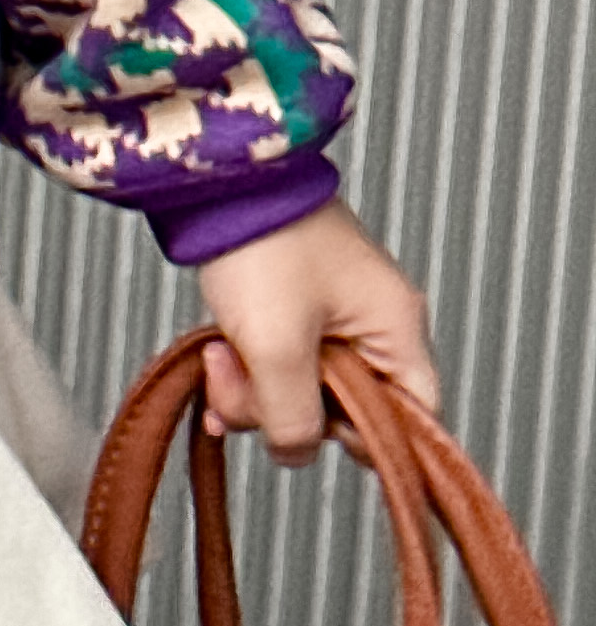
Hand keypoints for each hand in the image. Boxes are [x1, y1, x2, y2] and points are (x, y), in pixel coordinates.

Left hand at [197, 196, 435, 464]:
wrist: (212, 175)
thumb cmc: (260, 242)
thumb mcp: (277, 346)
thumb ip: (294, 419)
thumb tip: (294, 451)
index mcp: (396, 327)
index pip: (413, 418)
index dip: (365, 440)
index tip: (310, 430)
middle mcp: (375, 320)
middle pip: (347, 409)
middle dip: (282, 408)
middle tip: (240, 382)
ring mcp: (333, 310)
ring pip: (302, 386)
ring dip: (252, 386)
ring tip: (217, 356)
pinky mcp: (293, 301)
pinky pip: (278, 358)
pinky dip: (245, 366)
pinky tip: (213, 358)